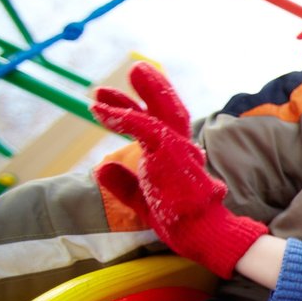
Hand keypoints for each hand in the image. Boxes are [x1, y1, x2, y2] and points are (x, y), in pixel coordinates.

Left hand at [91, 62, 266, 278]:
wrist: (200, 231)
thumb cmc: (179, 221)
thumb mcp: (143, 200)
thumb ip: (125, 183)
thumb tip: (102, 169)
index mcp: (177, 157)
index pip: (159, 126)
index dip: (134, 109)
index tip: (108, 100)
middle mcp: (182, 147)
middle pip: (168, 109)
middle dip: (151, 88)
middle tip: (133, 69)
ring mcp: (178, 148)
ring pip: (158, 112)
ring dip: (133, 96)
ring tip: (104, 88)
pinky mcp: (169, 151)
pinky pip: (144, 125)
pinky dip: (121, 115)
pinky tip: (100, 110)